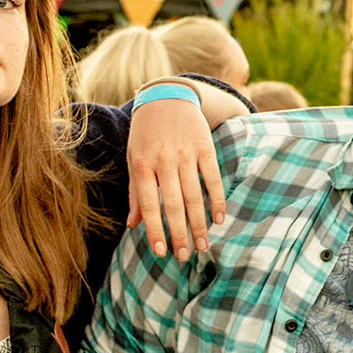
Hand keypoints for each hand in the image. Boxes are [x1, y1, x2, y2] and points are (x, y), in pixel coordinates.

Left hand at [126, 97, 225, 260]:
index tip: (161, 252)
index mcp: (142, 165)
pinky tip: (219, 219)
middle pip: (173, 205)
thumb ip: (135, 192)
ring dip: (199, 223)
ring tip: (202, 245)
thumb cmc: (146, 134)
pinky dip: (217, 200)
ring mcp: (186, 154)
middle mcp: (164, 161)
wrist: (166, 97)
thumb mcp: (134, 159)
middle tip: (185, 256)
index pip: (149, 205)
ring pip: (194, 196)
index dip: (155, 230)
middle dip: (179, 233)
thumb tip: (133, 225)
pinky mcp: (205, 147)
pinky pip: (213, 178)